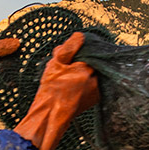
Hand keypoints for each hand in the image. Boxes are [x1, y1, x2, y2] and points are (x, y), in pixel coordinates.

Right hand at [14, 32, 99, 149]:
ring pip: (93, 75)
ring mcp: (97, 90)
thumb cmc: (51, 89)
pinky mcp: (96, 98)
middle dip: (80, 64)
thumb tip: (80, 35)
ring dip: (84, 74)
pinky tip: (74, 88)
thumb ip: (69, 47)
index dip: (78, 54)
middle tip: (66, 71)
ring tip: (68, 81)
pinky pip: (93, 85)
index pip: (89, 53)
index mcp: (87, 68)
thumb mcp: (56, 64)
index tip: (69, 59)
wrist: (51, 114)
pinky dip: (86, 84)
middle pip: (92, 64)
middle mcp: (96, 79)